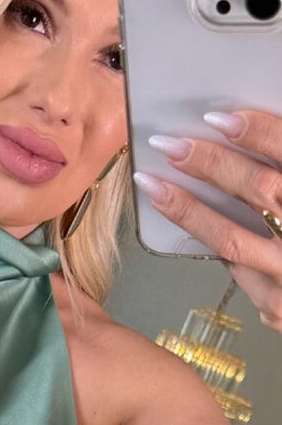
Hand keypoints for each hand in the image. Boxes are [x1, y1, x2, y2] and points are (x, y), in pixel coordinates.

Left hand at [136, 106, 281, 330]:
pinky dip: (212, 243)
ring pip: (233, 239)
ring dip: (189, 211)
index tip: (220, 119)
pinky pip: (237, 269)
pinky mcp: (277, 305)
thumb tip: (243, 133)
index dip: (259, 133)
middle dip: (212, 164)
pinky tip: (185, 222)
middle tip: (171, 145)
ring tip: (155, 186)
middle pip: (260, 191)